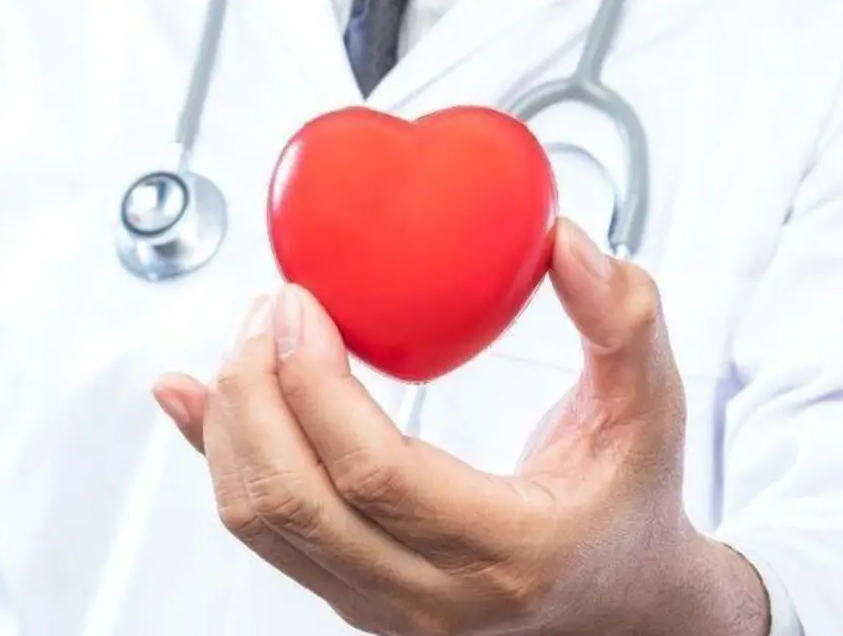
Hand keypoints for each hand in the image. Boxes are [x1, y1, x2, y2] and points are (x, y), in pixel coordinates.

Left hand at [153, 220, 770, 635]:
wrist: (617, 601)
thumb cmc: (629, 506)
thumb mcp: (651, 410)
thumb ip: (621, 322)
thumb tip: (566, 243)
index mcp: (505, 551)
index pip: (374, 474)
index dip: (315, 383)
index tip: (300, 304)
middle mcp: (430, 596)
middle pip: (293, 500)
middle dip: (255, 391)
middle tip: (266, 310)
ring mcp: (379, 606)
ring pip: (259, 520)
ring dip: (230, 420)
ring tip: (248, 340)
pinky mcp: (347, 592)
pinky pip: (259, 529)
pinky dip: (213, 455)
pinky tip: (192, 400)